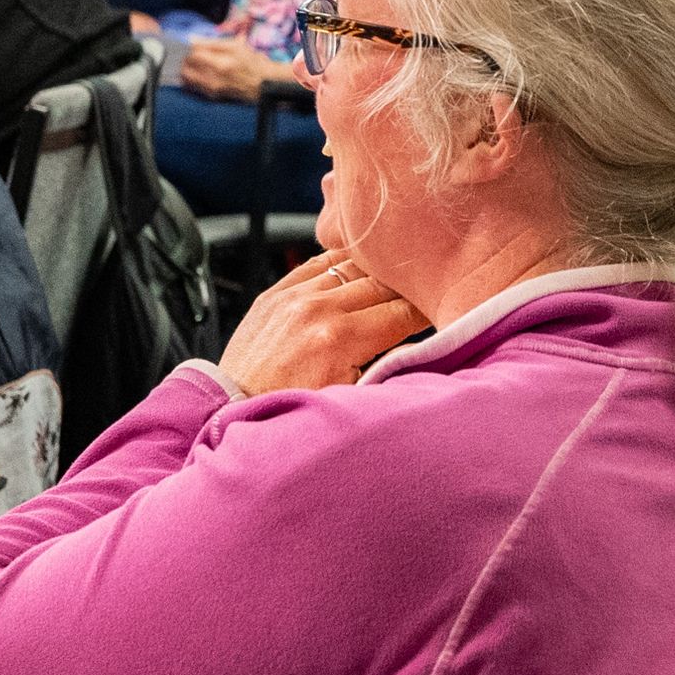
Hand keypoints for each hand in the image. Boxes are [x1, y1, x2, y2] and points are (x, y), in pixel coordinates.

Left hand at [176, 33, 273, 100]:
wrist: (265, 84)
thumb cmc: (252, 62)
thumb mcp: (235, 46)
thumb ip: (211, 43)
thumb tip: (191, 40)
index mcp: (219, 64)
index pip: (192, 55)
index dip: (189, 49)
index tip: (191, 46)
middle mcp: (213, 79)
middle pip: (186, 68)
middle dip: (185, 60)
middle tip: (190, 54)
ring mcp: (212, 90)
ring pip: (187, 79)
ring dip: (186, 70)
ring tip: (193, 64)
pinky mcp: (212, 96)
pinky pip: (193, 87)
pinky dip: (191, 79)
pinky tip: (197, 73)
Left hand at [220, 249, 425, 393]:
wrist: (233, 410)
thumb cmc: (292, 411)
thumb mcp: (349, 399)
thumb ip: (387, 366)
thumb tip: (423, 346)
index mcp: (339, 339)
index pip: (404, 311)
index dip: (428, 311)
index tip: (440, 313)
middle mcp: (317, 310)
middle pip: (383, 283)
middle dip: (407, 290)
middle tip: (424, 295)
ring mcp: (293, 297)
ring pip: (353, 266)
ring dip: (377, 275)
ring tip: (394, 283)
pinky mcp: (274, 293)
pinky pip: (318, 263)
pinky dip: (342, 265)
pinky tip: (356, 273)